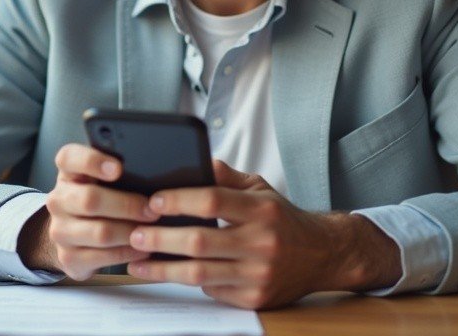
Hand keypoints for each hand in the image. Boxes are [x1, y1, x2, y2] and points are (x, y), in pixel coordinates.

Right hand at [21, 143, 158, 279]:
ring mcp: (60, 231)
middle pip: (90, 200)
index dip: (92, 161)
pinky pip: (103, 258)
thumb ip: (118, 171)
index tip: (118, 169)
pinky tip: (143, 249)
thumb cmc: (98, 199)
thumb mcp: (101, 180)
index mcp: (67, 173)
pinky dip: (128, 253)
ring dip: (130, 232)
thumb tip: (155, 172)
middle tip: (153, 210)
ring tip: (152, 231)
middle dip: (127, 205)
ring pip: (100, 233)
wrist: (73, 235)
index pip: (69, 158)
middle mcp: (58, 200)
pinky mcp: (69, 258)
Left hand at [125, 161, 401, 308]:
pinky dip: (190, 281)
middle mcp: (262, 242)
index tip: (152, 201)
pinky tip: (170, 273)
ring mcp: (259, 274)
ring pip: (200, 273)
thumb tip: (193, 160)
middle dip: (160, 238)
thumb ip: (226, 177)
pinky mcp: (255, 298)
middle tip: (134, 233)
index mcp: (262, 210)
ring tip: (137, 262)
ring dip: (163, 268)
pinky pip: (213, 290)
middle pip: (200, 241)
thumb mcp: (261, 189)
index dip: (178, 200)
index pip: (212, 200)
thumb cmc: (283, 219)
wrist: (323, 255)